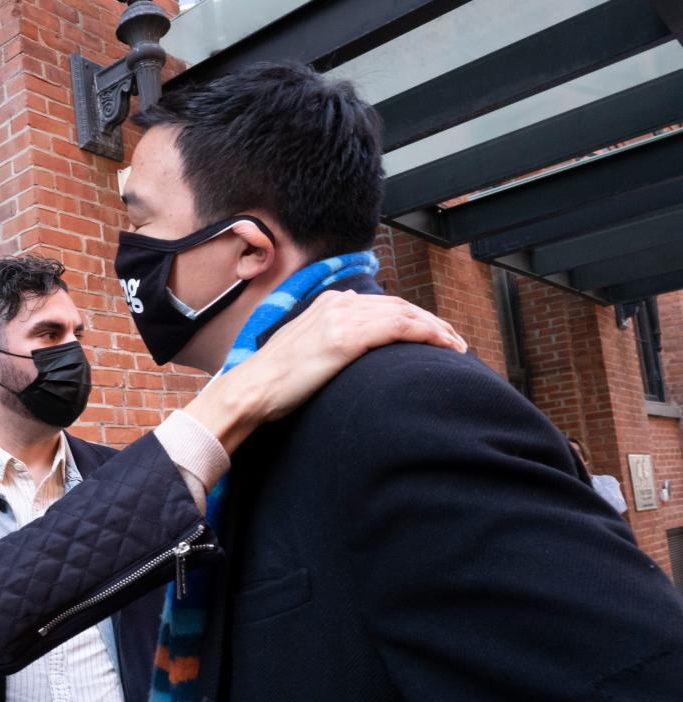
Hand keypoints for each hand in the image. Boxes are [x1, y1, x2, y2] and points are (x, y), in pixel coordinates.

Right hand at [185, 291, 464, 453]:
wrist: (253, 390)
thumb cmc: (273, 380)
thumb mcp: (301, 346)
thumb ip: (326, 332)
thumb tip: (351, 325)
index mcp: (327, 303)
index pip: (382, 303)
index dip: (413, 316)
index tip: (432, 333)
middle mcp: (337, 304)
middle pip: (399, 305)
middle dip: (432, 321)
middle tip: (455, 340)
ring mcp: (343, 318)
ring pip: (406, 314)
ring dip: (437, 329)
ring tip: (457, 346)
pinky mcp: (348, 338)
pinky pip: (401, 328)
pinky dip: (429, 334)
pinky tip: (444, 346)